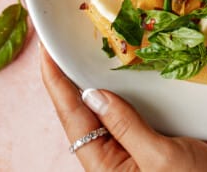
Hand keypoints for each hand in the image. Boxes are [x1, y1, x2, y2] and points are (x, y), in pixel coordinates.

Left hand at [39, 44, 206, 171]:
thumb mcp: (160, 156)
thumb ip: (125, 126)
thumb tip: (92, 94)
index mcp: (104, 167)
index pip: (72, 118)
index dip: (56, 83)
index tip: (46, 53)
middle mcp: (108, 161)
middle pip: (78, 114)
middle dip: (66, 80)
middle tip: (60, 46)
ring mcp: (123, 154)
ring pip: (99, 114)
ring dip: (89, 84)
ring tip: (79, 56)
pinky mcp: (140, 147)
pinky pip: (119, 117)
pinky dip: (115, 94)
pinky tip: (116, 79)